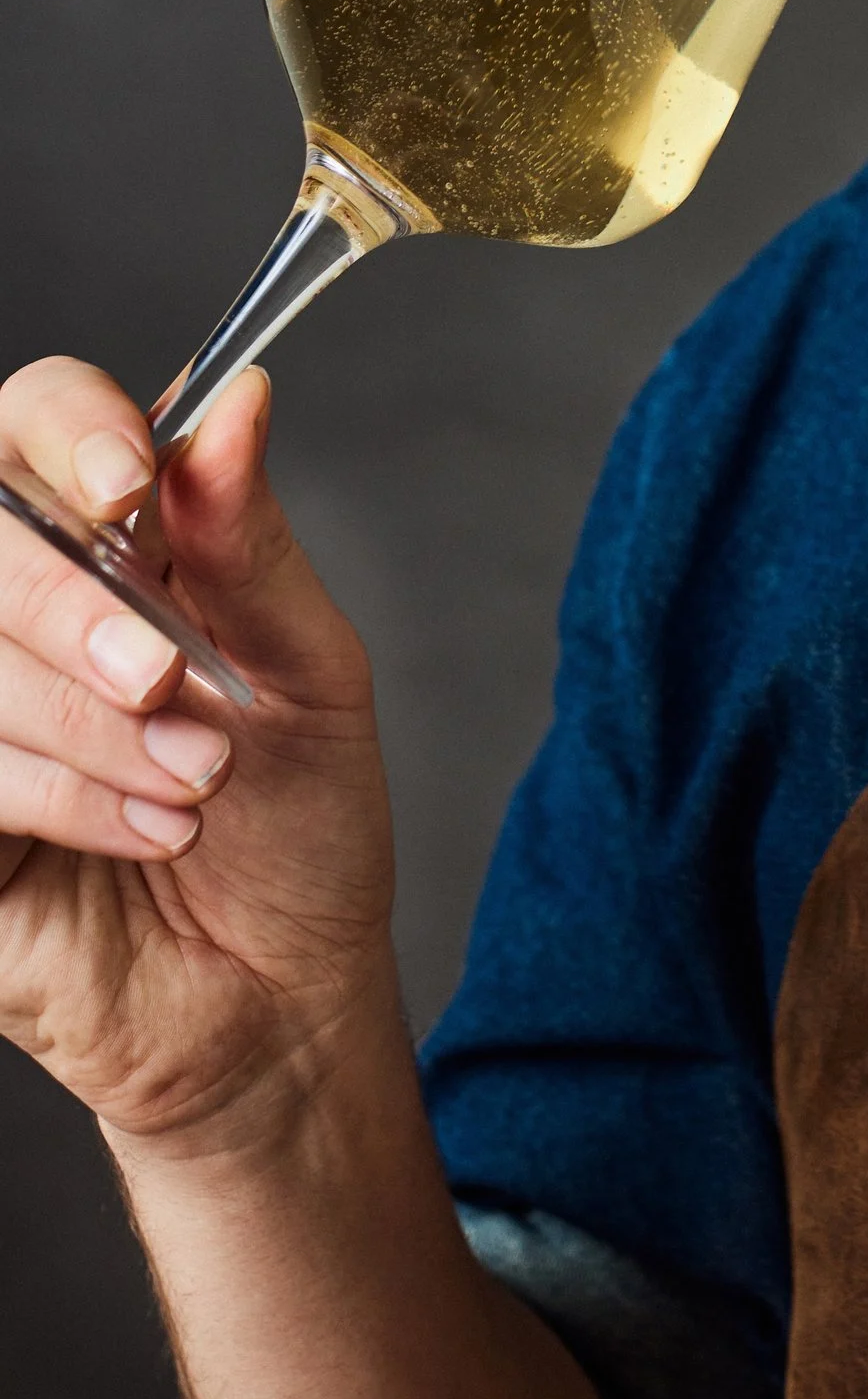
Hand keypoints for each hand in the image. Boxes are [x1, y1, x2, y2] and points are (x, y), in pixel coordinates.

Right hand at [0, 360, 395, 1153]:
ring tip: (192, 785)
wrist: (281, 997)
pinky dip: (60, 796)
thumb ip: (251, 542)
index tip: (130, 487)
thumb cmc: (299, 830)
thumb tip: (240, 402)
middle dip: (74, 608)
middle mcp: (22, 611)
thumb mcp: (309, 671)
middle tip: (167, 682)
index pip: (35, 417)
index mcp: (110, 542)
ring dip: (89, 728)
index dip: (68, 429)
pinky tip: (147, 831)